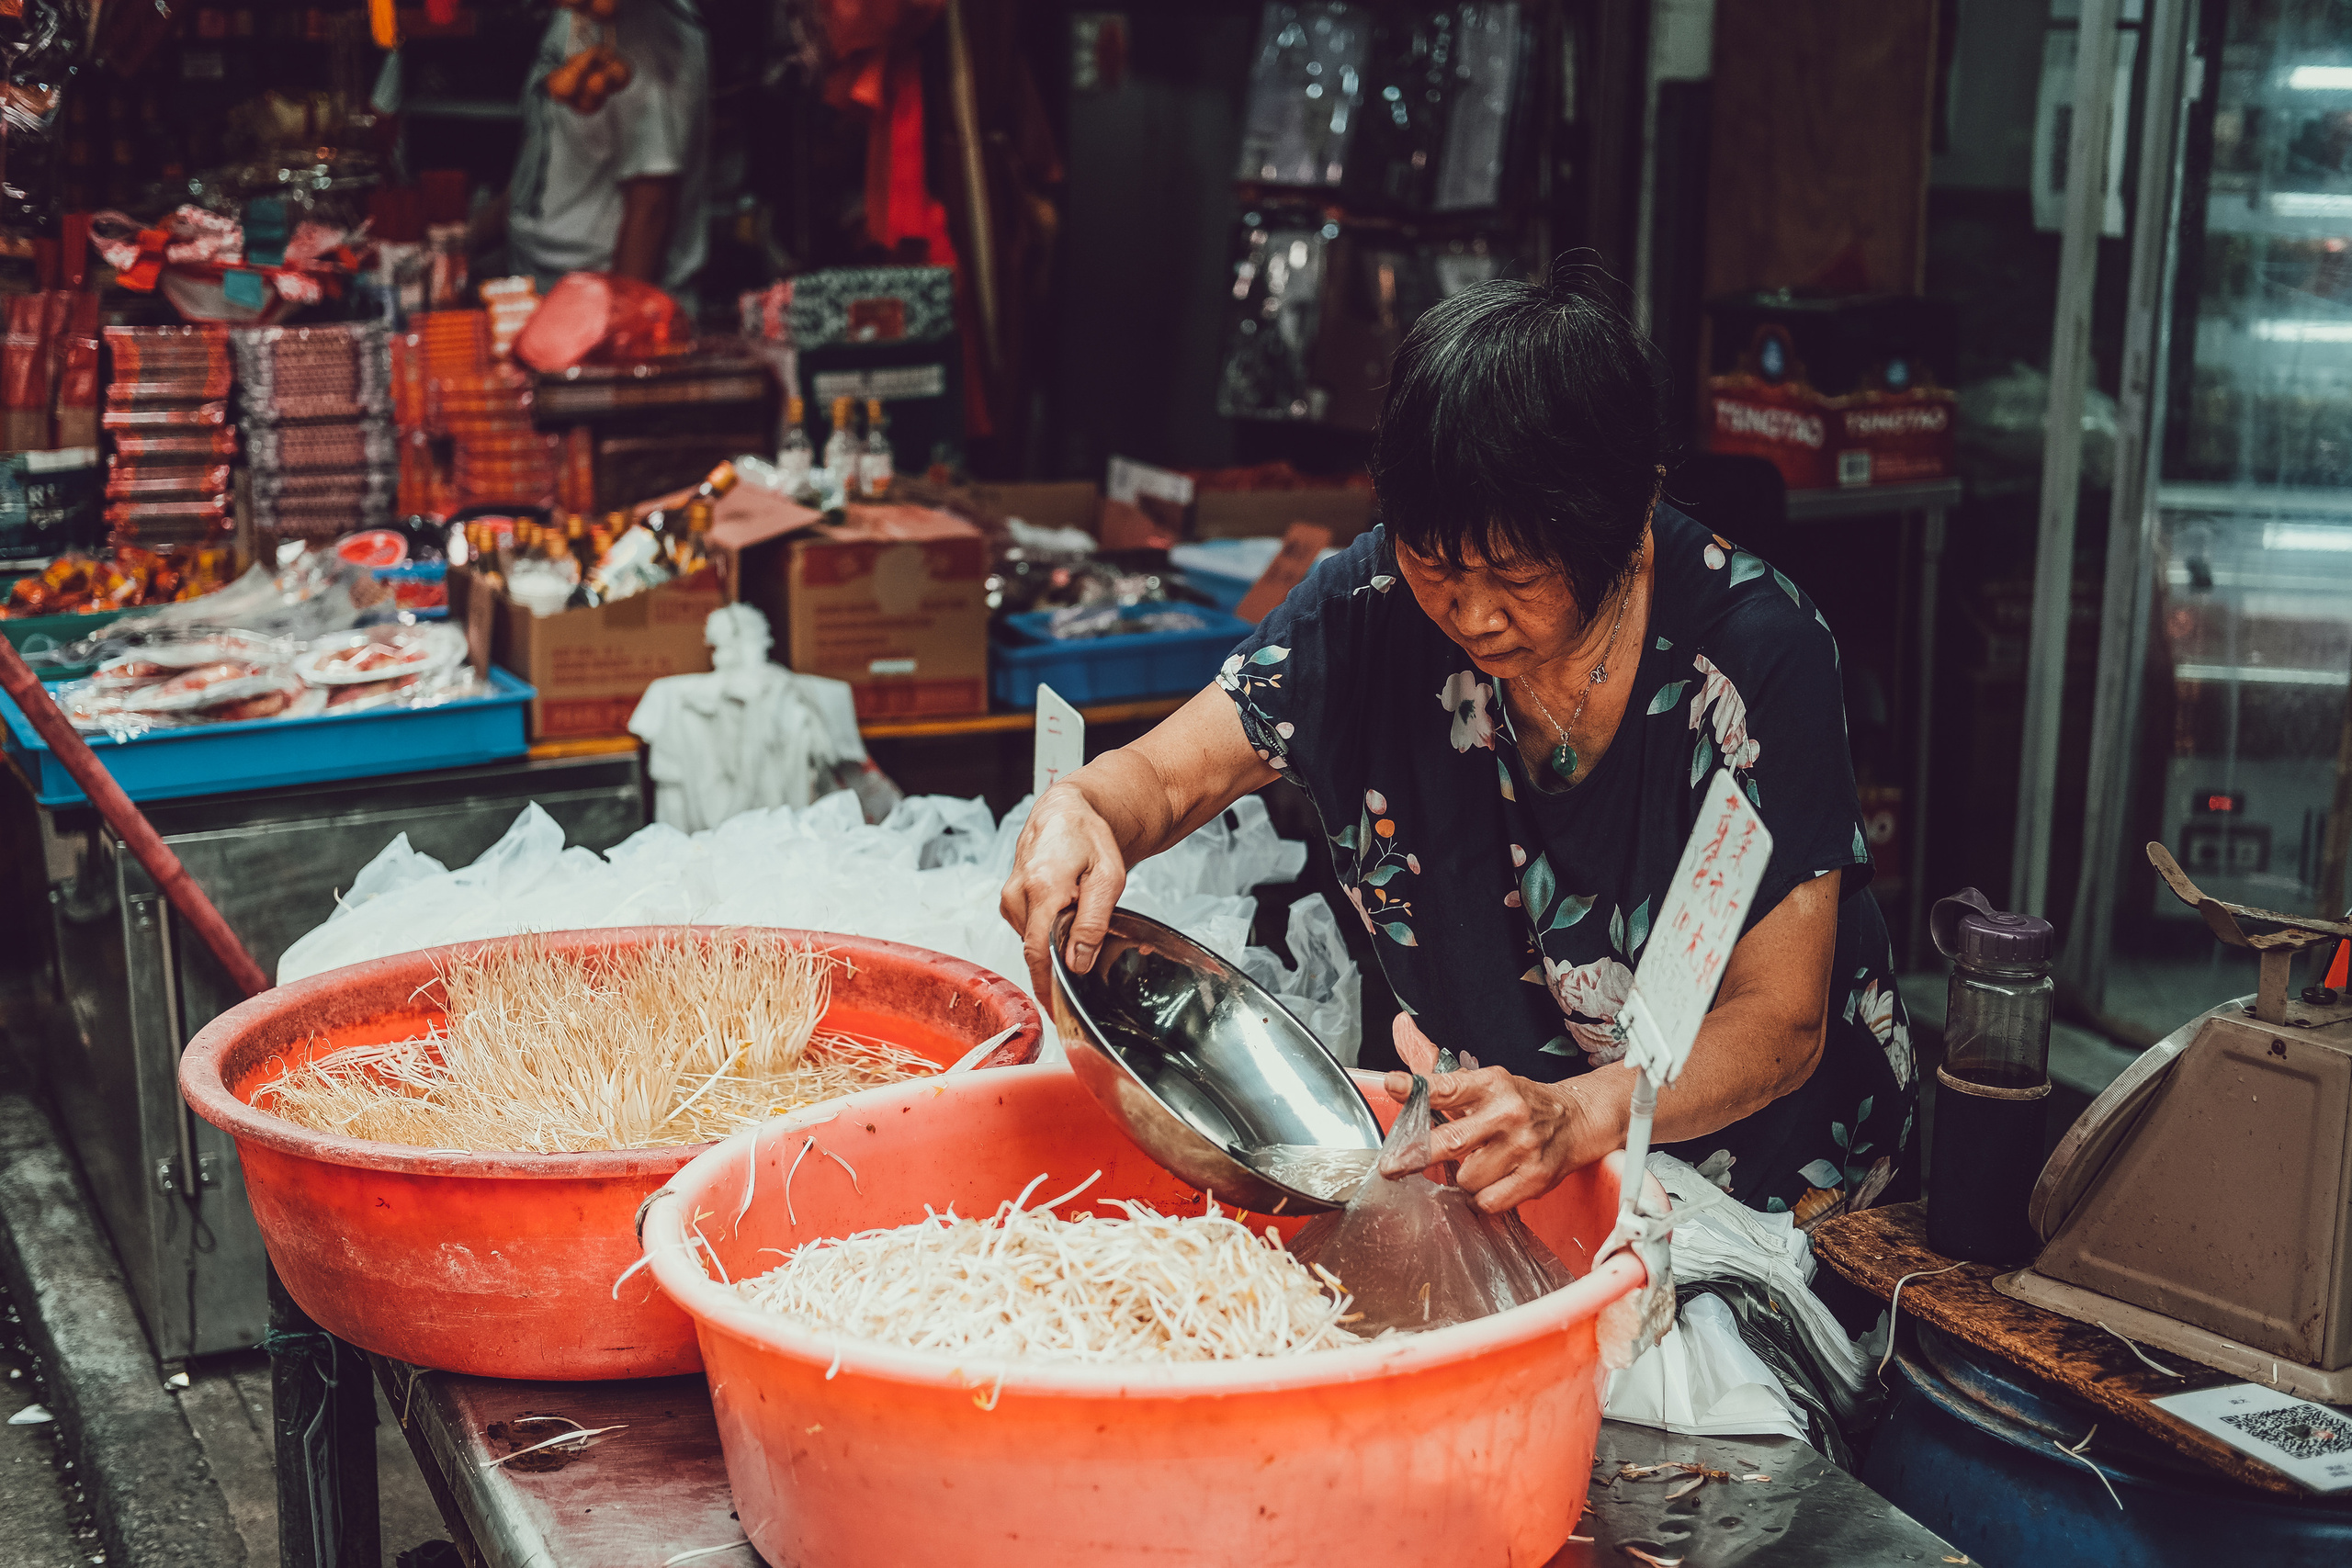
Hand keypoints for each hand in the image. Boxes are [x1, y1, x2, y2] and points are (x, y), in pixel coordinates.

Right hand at [1000, 781, 1127, 998]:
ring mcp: (1009, 896)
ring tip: (1078, 922)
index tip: (1057, 1010)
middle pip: (1035, 949)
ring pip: (1032, 939)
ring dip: (1054, 942)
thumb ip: (1092, 923)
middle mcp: (1017, 893)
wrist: (1066, 812)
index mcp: (1042, 887)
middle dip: (1058, 964)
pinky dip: (1046, 930)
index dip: (1047, 986)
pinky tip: (1063, 914)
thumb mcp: (1108, 879)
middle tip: (1083, 973)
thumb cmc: (1090, 838)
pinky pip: (1028, 928)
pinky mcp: (1009, 899)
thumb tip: (1077, 963)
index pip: (1038, 952)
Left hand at [1383, 1015, 1610, 1212]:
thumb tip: (1400, 1025)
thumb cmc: (1519, 1102)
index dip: (1416, 1088)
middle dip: (1416, 1155)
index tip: (1392, 1086)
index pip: (1448, 1085)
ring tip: (1476, 1164)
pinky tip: (1490, 1183)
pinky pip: (1489, 1201)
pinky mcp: (1536, 1177)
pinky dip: (1482, 1198)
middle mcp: (1508, 1113)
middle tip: (1391, 1167)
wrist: (1577, 1121)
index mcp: (1491, 1084)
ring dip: (1463, 1178)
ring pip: (1467, 1178)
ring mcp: (1524, 1147)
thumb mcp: (1482, 1079)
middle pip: (1452, 1140)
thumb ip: (1434, 1068)